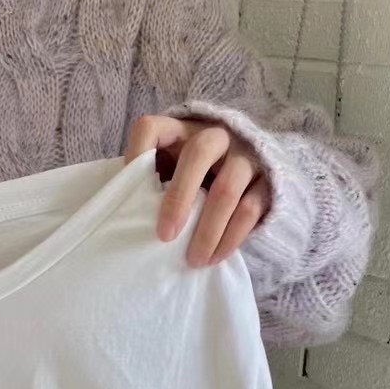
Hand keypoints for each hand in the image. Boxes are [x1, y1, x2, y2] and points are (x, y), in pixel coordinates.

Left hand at [126, 116, 271, 266]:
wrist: (248, 175)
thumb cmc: (191, 179)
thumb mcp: (169, 172)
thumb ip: (149, 182)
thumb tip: (122, 215)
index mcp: (180, 131)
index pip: (151, 128)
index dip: (136, 153)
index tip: (127, 186)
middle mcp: (216, 136)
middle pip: (198, 153)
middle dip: (179, 197)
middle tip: (165, 235)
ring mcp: (245, 156)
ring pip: (227, 189)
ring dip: (207, 230)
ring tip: (192, 260)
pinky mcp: (267, 181)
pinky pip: (249, 210)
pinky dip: (229, 239)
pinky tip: (214, 258)